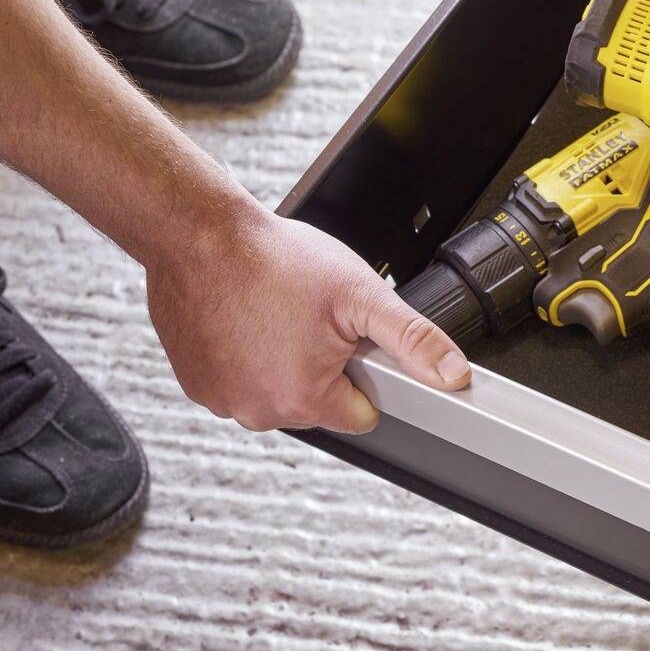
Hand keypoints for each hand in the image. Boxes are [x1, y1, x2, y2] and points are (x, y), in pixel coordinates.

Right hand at [145, 202, 470, 433]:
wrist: (199, 236)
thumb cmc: (272, 260)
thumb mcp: (360, 294)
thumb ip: (413, 339)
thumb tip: (453, 373)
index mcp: (304, 399)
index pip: (361, 414)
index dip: (361, 373)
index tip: (346, 341)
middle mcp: (258, 412)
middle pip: (318, 405)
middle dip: (321, 366)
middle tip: (308, 319)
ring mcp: (222, 401)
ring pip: (277, 393)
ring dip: (282, 361)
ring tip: (275, 314)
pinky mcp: (196, 386)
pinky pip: (240, 382)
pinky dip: (246, 358)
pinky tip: (246, 320)